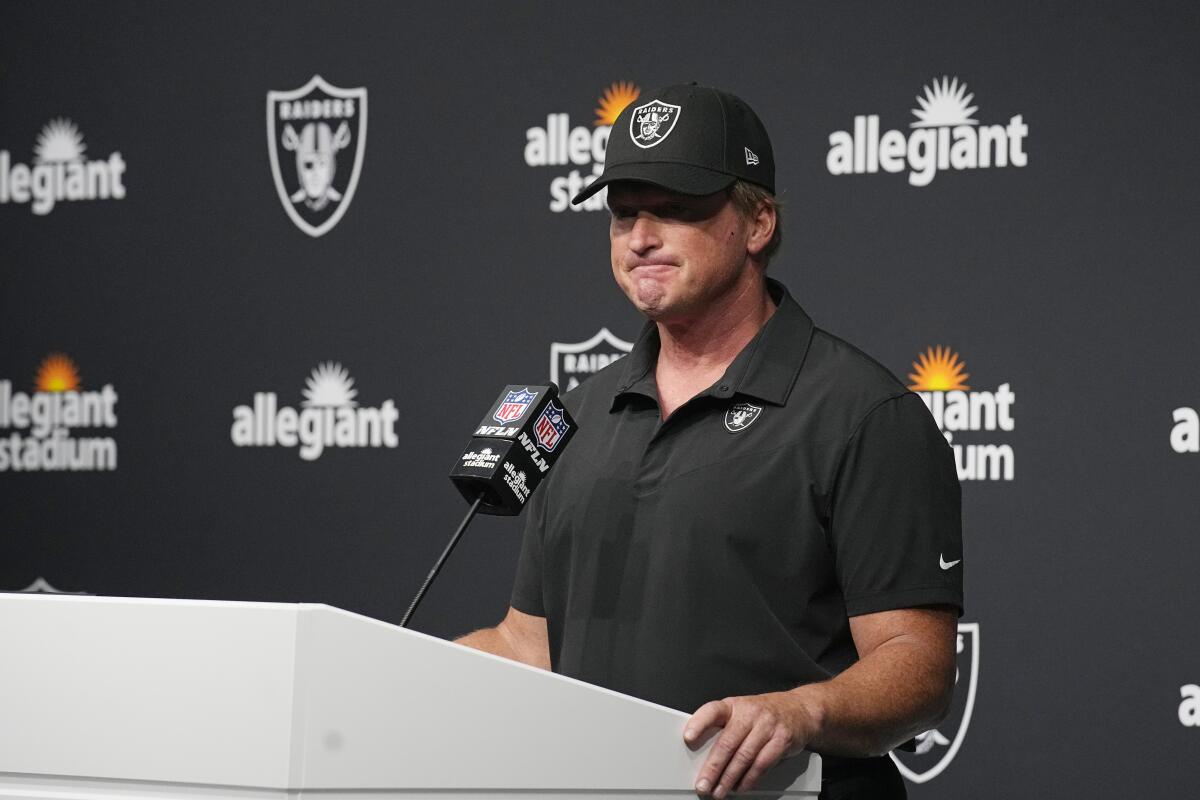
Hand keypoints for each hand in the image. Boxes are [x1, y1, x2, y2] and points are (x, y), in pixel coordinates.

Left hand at [684, 691, 816, 797]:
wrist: (799, 709)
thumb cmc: (764, 713)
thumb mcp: (741, 711)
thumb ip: (724, 727)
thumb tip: (701, 754)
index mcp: (734, 705)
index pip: (713, 710)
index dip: (699, 722)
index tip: (688, 737)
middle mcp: (750, 713)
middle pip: (727, 742)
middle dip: (713, 767)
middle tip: (703, 783)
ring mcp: (767, 725)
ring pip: (744, 756)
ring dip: (729, 778)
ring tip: (719, 790)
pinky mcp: (781, 739)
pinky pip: (762, 763)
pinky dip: (749, 779)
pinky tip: (741, 786)